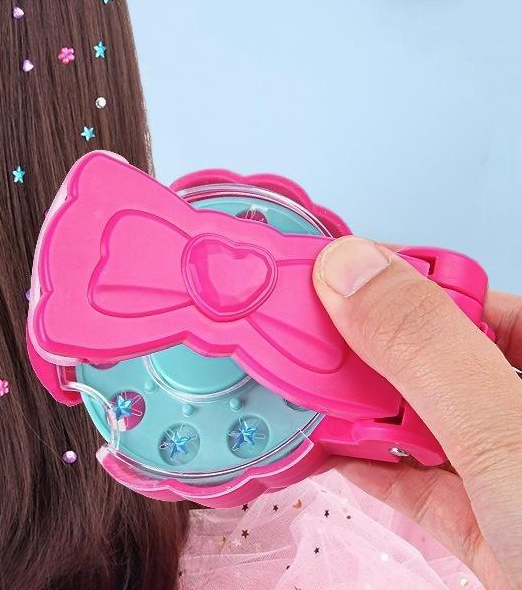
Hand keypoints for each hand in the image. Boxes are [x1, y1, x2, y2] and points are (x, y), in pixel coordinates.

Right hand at [313, 236, 521, 589]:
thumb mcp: (507, 439)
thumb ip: (429, 351)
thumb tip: (350, 270)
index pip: (465, 292)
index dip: (390, 279)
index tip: (320, 279)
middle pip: (432, 354)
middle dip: (361, 348)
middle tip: (296, 339)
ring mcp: (509, 470)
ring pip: (419, 416)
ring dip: (354, 407)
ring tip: (296, 389)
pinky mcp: (488, 525)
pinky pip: (417, 478)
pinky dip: (367, 463)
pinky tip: (324, 448)